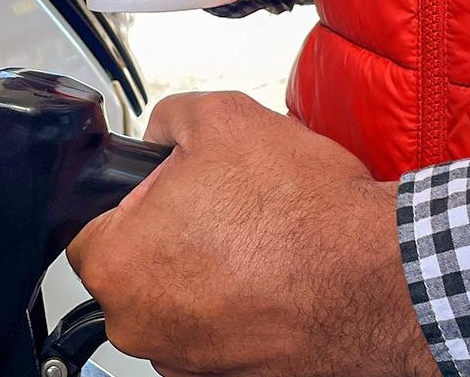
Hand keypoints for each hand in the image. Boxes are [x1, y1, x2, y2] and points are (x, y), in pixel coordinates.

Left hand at [66, 92, 439, 376]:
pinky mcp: (232, 376)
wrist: (381, 279)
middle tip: (221, 204)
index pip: (88, 223)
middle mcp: (142, 326)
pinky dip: (238, 302)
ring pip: (178, 297)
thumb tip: (159, 130)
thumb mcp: (221, 118)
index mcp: (119, 264)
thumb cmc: (305, 214)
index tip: (164, 189)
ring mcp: (188, 360)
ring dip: (206, 269)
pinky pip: (217, 327)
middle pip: (135, 263)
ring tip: (256, 237)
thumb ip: (168, 118)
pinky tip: (274, 271)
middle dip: (170, 231)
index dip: (131, 195)